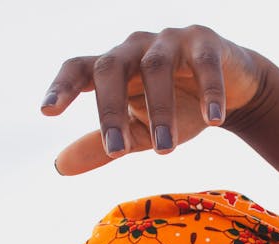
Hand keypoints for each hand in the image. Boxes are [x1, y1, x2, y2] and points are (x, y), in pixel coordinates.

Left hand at [41, 26, 265, 174]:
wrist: (231, 92)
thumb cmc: (178, 108)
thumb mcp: (137, 131)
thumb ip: (100, 146)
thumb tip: (59, 167)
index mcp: (114, 66)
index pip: (79, 69)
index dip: (62, 86)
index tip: (47, 111)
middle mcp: (135, 47)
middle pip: (111, 68)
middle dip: (111, 110)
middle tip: (118, 153)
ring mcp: (170, 40)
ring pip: (155, 68)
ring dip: (159, 110)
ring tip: (165, 150)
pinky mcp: (206, 43)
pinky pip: (205, 65)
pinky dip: (209, 92)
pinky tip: (213, 121)